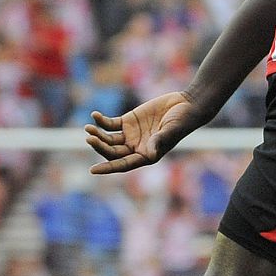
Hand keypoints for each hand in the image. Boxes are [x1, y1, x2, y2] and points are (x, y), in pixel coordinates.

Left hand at [84, 91, 210, 173]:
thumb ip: (159, 141)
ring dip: (97, 135)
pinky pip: (110, 124)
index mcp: (147, 155)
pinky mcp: (128, 121)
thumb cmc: (183, 120)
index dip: (108, 168)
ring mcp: (131, 134)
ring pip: (108, 139)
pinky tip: (95, 115)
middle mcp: (136, 147)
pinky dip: (101, 121)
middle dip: (100, 147)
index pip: (123, 165)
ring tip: (88, 128)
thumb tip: (149, 155)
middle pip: (112, 152)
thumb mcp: (172, 130)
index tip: (93, 170)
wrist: (187, 104)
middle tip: (90, 138)